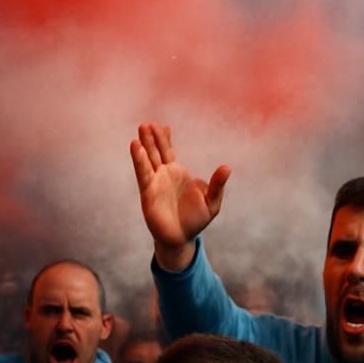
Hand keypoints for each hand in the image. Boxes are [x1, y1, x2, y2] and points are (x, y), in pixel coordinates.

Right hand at [130, 123, 230, 271]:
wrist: (181, 238)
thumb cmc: (196, 220)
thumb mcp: (212, 202)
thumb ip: (217, 185)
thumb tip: (227, 167)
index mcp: (178, 173)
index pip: (169, 151)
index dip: (165, 139)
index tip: (163, 126)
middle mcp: (164, 175)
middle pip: (157, 151)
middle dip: (152, 137)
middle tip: (147, 124)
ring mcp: (155, 183)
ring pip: (148, 159)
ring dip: (144, 144)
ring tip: (140, 129)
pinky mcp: (148, 192)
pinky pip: (143, 173)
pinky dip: (139, 160)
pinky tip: (136, 147)